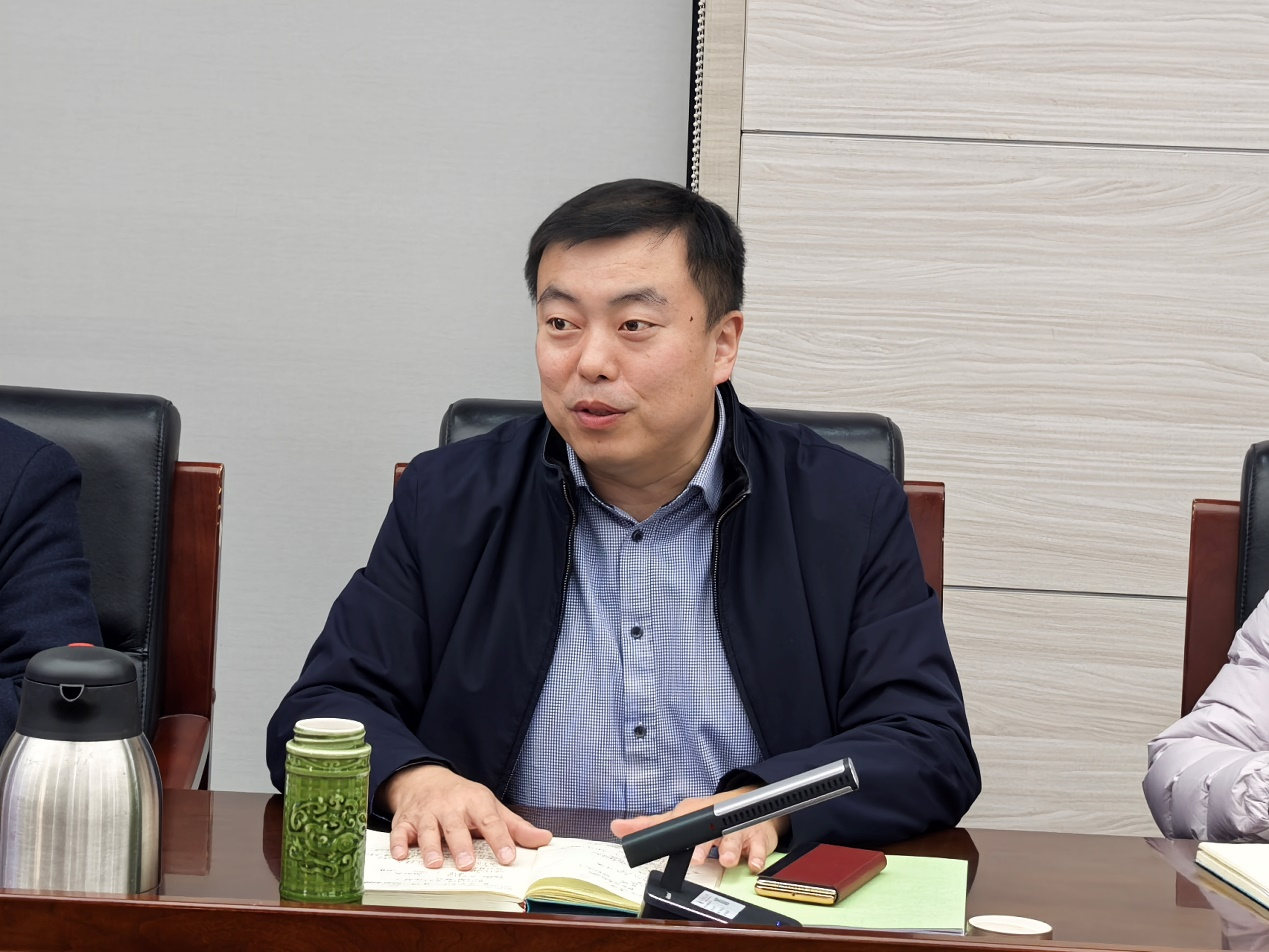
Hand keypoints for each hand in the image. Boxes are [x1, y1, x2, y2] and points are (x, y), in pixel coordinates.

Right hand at [380, 764, 551, 869]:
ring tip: (435, 864)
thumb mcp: (491, 806)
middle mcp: (450, 807)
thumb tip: (545, 839)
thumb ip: (516, 827)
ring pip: (427, 830)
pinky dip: (397, 843)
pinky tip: (400, 856)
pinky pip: (399, 832)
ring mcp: (426, 813)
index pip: (490, 820)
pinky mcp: (405, 821)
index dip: (500, 838)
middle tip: (468, 865)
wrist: (426, 779)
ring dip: (430, 847)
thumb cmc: (463, 799)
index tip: (508, 857)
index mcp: (475, 802)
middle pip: (456, 826)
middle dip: (461, 845)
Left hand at [609, 787, 788, 872]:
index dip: (674, 832)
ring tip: (727, 861)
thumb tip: (617, 827)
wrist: (747, 805)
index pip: (682, 822)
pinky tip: (753, 863)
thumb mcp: (680, 816)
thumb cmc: (709, 814)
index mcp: (696, 815)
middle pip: (710, 832)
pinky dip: (757, 856)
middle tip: (697, 858)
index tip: (667, 843)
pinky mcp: (758, 838)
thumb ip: (650, 825)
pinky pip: (759, 847)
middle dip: (704, 845)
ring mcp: (738, 829)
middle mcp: (716, 821)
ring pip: (735, 838)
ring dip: (731, 850)